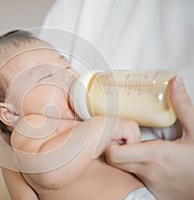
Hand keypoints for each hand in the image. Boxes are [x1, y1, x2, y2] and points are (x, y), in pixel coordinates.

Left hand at [105, 76, 193, 199]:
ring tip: (136, 147)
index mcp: (154, 155)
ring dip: (125, 158)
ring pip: (123, 170)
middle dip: (114, 147)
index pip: (113, 153)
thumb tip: (175, 83)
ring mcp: (149, 184)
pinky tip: (146, 161)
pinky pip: (134, 180)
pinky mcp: (153, 192)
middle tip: (125, 137)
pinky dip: (135, 169)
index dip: (111, 142)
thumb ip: (183, 107)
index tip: (120, 132)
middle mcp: (147, 172)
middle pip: (113, 161)